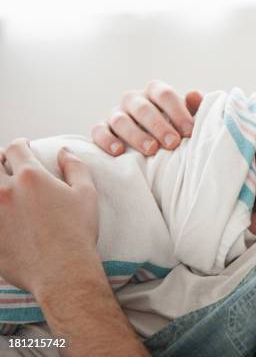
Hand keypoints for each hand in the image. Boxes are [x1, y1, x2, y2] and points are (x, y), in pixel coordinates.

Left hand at [0, 139, 98, 296]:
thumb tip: (64, 151)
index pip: (16, 148)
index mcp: (31, 176)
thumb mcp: (86, 194)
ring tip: (3, 189)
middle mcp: (5, 190)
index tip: (25, 147)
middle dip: (0, 160)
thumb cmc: (78, 232)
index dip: (21, 144)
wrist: (62, 271)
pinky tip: (3, 213)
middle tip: (8, 165)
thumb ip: (75, 167)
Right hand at [92, 79, 202, 156]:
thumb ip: (195, 107)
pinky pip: (99, 131)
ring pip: (121, 120)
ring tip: (152, 150)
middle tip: (173, 143)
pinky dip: (107, 140)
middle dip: (159, 126)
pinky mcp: (102, 128)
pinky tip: (118, 152)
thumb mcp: (186, 117)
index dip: (177, 112)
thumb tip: (194, 95)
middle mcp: (134, 99)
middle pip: (143, 108)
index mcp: (155, 92)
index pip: (164, 94)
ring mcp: (116, 113)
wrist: (154, 143)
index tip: (189, 131)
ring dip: (136, 135)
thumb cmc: (173, 127)